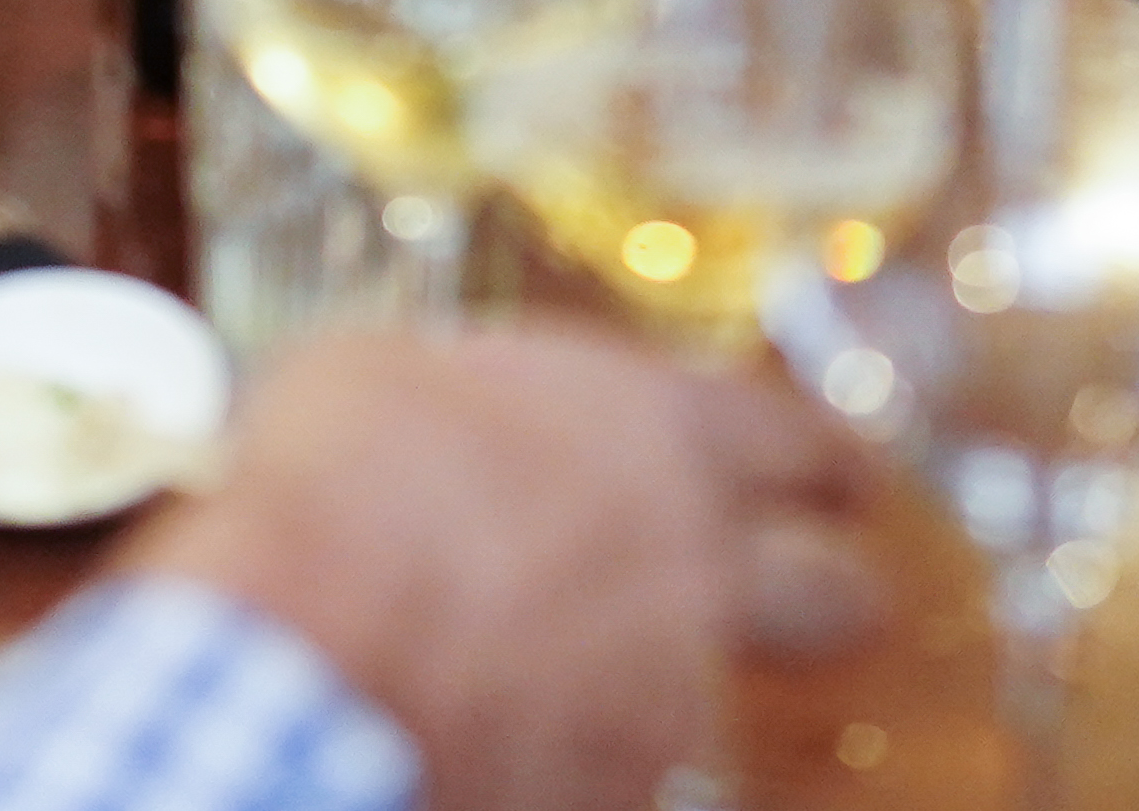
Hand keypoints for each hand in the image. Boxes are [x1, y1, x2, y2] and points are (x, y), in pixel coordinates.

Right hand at [123, 323, 873, 810]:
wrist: (301, 656)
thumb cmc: (334, 489)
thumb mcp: (391, 370)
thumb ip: (471, 389)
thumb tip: (444, 403)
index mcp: (660, 428)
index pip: (802, 439)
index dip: (819, 460)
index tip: (830, 474)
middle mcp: (698, 560)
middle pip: (837, 592)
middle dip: (828, 592)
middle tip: (806, 590)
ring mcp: (668, 691)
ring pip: (727, 694)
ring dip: (676, 682)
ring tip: (602, 675)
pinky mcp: (621, 791)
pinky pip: (632, 769)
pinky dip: (589, 752)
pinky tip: (523, 730)